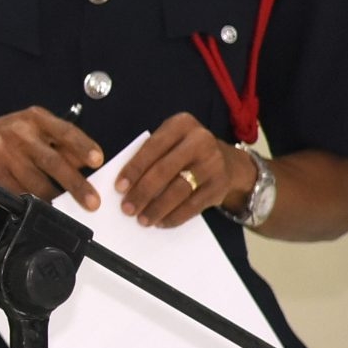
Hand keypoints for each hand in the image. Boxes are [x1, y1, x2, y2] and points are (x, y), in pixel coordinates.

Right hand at [0, 106, 104, 209]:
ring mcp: (2, 152)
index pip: (64, 131)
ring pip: (35, 181)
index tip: (98, 160)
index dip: (82, 146)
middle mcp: (18, 133)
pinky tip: (43, 204)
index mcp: (33, 118)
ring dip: (54, 197)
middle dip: (75, 184)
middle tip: (92, 201)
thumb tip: (85, 160)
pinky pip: (17, 190)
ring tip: (68, 206)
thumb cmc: (8, 136)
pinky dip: (32, 200)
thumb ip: (60, 142)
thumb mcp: (34, 130)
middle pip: (52, 161)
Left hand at [115, 113, 254, 227]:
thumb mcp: (171, 141)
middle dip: (143, 192)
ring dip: (157, 208)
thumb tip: (126, 185)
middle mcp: (200, 141)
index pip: (153, 147)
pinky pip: (194, 205)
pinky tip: (161, 223)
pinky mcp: (220, 186)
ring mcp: (213, 164)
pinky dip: (175, 216)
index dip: (134, 169)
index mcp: (182, 124)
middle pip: (165, 170)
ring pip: (179, 190)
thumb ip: (151, 154)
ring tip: (142, 220)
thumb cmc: (186, 151)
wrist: (229, 162)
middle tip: (127, 208)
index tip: (119, 188)